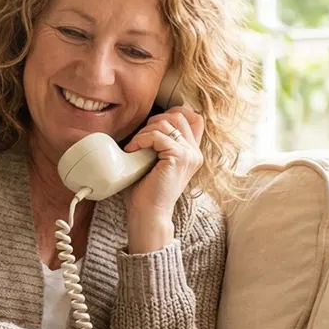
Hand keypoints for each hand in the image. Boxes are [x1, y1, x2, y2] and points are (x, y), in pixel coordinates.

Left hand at [123, 107, 205, 253]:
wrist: (148, 214)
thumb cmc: (146, 191)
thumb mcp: (155, 161)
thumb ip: (158, 143)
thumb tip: (146, 123)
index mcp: (192, 152)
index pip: (192, 118)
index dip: (172, 114)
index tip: (151, 126)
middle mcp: (195, 152)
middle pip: (179, 115)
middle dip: (154, 121)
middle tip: (140, 139)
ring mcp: (190, 154)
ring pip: (166, 123)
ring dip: (144, 132)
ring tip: (134, 147)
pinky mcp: (180, 157)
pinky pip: (158, 136)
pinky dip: (141, 139)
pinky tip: (133, 150)